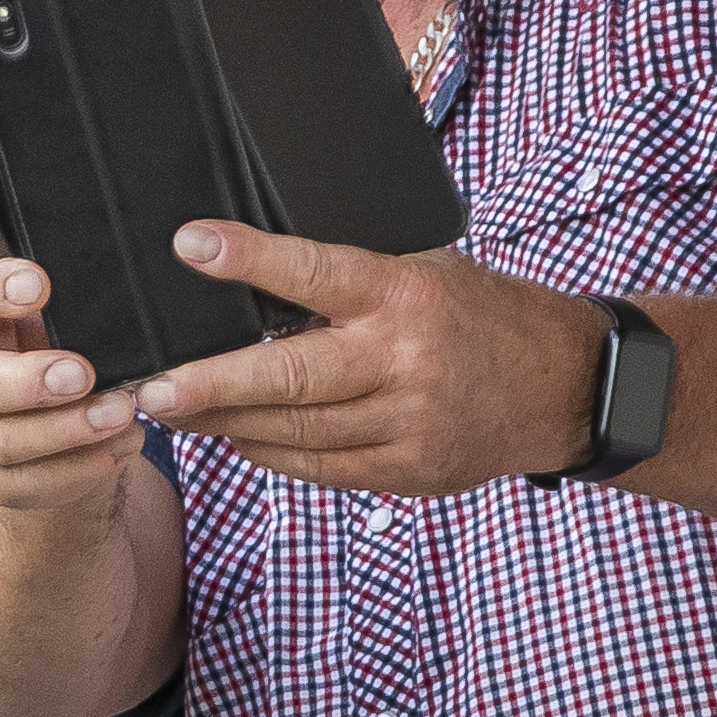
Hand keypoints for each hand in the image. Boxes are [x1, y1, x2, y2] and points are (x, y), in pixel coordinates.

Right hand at [0, 254, 147, 511]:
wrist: (17, 405)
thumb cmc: (27, 340)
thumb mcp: (34, 306)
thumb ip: (52, 298)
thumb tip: (102, 295)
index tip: (38, 286)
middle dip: (26, 384)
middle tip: (82, 375)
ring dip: (64, 432)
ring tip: (118, 413)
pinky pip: (23, 486)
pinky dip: (76, 471)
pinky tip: (117, 448)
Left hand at [130, 224, 604, 497]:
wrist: (566, 385)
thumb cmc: (481, 313)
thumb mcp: (425, 268)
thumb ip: (351, 278)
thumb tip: (254, 276)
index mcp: (404, 293)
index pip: (314, 272)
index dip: (249, 259)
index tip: (191, 245)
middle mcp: (404, 361)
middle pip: (289, 378)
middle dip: (209, 385)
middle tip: (149, 390)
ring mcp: (408, 424)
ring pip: (295, 433)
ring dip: (227, 424)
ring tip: (175, 411)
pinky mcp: (410, 471)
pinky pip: (321, 469)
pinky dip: (270, 454)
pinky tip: (236, 436)